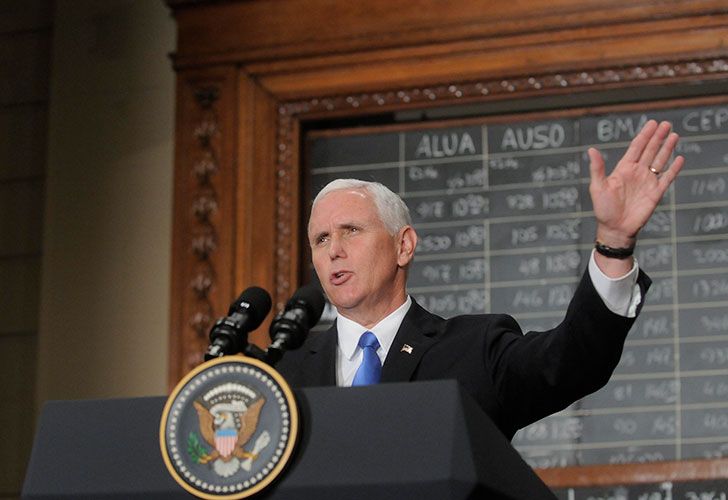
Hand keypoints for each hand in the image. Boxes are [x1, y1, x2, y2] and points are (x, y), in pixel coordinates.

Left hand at [588, 120, 683, 275]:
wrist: (615, 228)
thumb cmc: (603, 209)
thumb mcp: (597, 187)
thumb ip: (597, 168)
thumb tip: (591, 150)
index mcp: (623, 169)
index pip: (636, 148)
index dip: (644, 135)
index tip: (651, 123)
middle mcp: (637, 173)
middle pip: (650, 150)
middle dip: (658, 137)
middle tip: (666, 123)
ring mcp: (647, 182)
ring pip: (660, 161)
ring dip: (667, 148)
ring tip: (674, 135)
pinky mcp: (656, 193)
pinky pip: (667, 178)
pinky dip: (674, 169)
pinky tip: (680, 158)